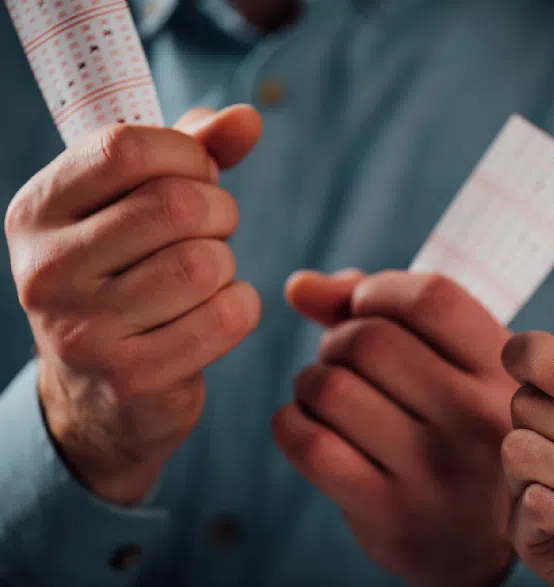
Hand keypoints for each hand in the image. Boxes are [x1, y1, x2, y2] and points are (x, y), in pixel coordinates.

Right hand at [4, 106, 263, 504]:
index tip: (198, 178)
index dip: (188, 156)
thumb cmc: (127, 278)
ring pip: (205, 263)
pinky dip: (241, 308)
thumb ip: (191, 151)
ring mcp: (83, 330)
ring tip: (207, 279)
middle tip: (214, 233)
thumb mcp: (137, 206)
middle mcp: (46, 269)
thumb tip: (248, 119)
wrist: (100, 396)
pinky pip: (227, 316)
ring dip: (228, 266)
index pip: (126, 148)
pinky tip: (218, 315)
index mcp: (37, 211)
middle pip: (177, 205)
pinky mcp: (132, 377)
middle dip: (220, 212)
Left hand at [274, 271, 515, 586]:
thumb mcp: (455, 365)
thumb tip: (299, 286)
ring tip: (327, 392)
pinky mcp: (390, 514)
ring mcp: (435, 471)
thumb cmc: (457, 430)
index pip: (429, 298)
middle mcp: (478, 420)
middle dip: (337, 338)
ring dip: (310, 380)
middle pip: (370, 339)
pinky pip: (309, 444)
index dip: (378, 291)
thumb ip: (383, 310)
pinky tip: (309, 424)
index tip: (366, 309)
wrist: (475, 541)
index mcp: (502, 372)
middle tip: (343, 359)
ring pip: (331, 387)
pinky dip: (290, 422)